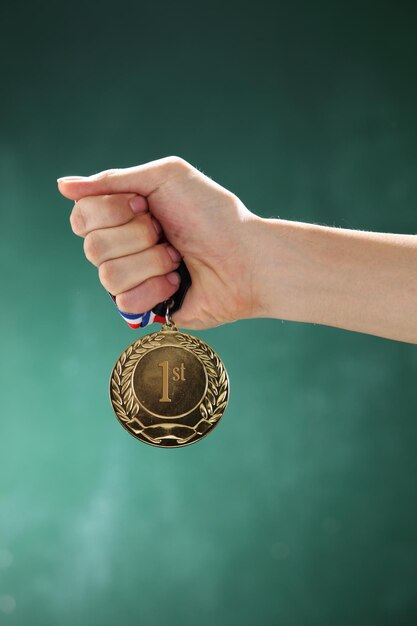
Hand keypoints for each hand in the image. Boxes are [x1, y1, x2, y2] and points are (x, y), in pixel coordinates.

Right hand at [58, 156, 262, 328]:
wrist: (245, 257)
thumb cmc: (212, 214)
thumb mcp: (166, 178)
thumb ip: (113, 180)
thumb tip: (61, 186)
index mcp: (122, 215)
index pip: (82, 216)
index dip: (111, 211)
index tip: (146, 205)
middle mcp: (121, 247)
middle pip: (92, 246)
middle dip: (137, 236)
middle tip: (167, 232)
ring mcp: (132, 279)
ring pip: (107, 276)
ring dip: (150, 262)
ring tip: (176, 258)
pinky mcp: (145, 308)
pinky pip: (125, 303)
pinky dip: (157, 289)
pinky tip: (178, 282)